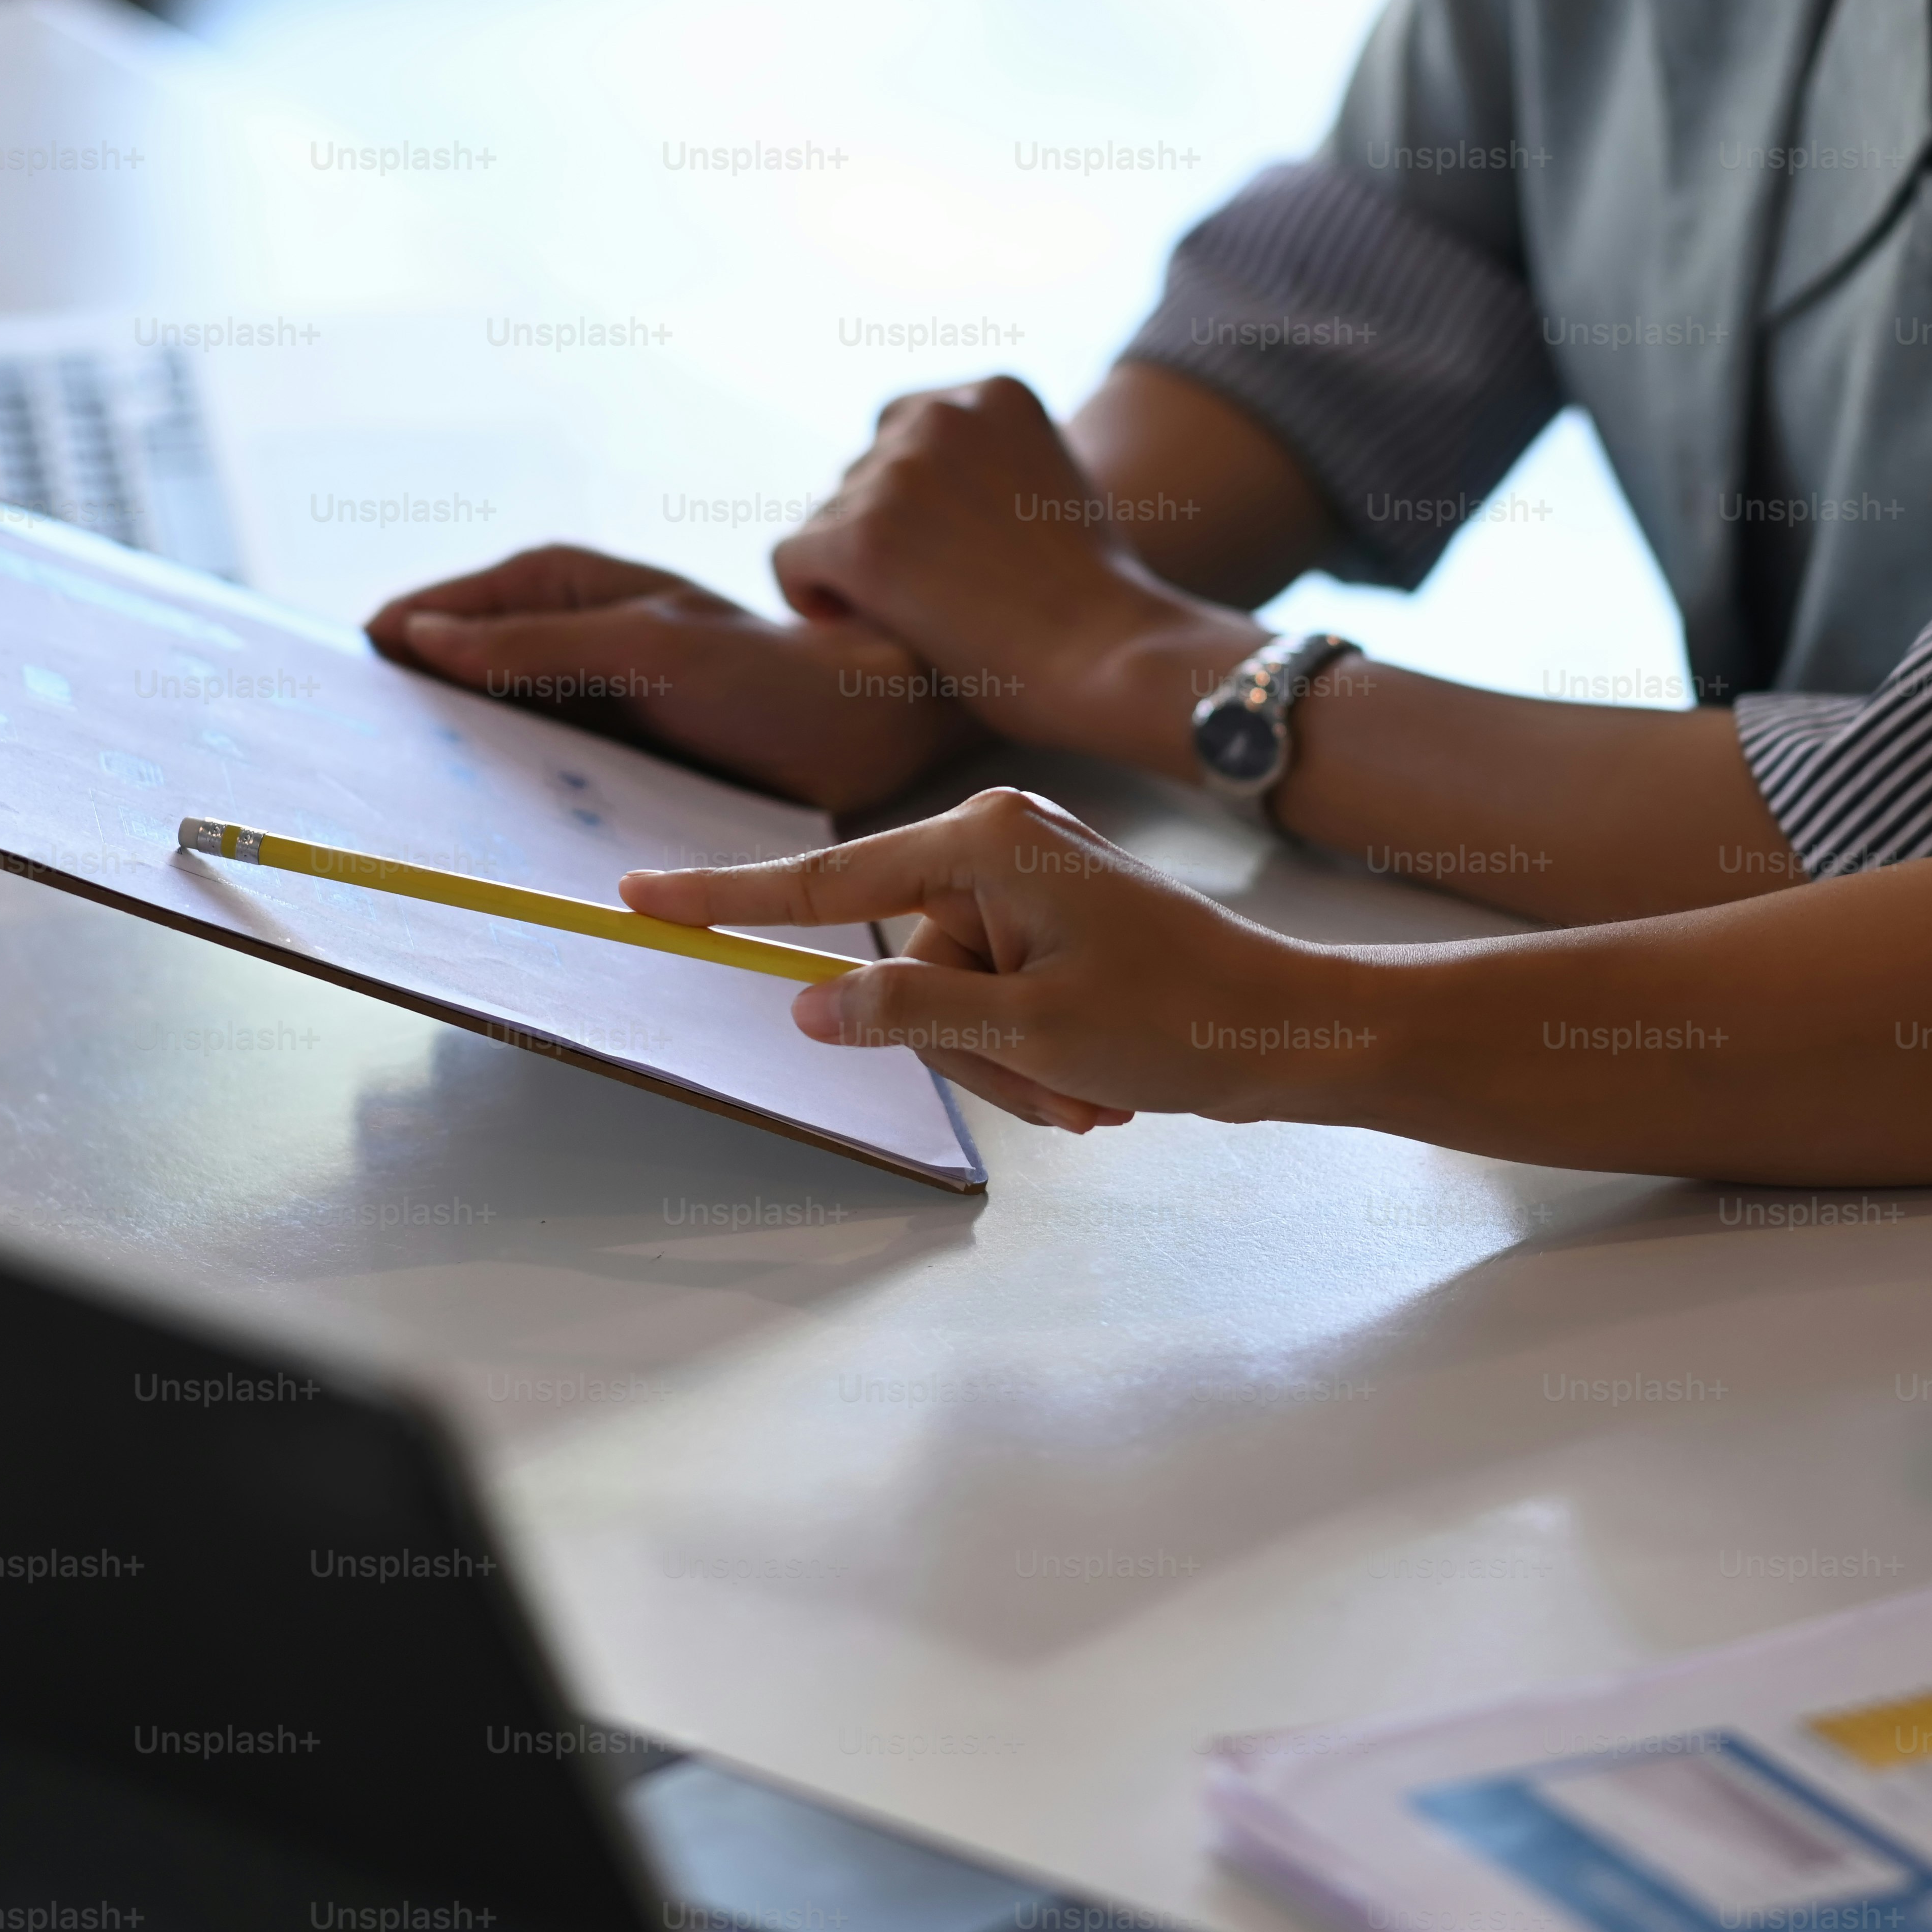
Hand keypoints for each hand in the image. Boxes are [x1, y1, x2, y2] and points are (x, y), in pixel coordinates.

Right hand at [366, 545, 983, 813]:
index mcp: (568, 584)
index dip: (390, 638)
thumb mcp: (651, 649)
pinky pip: (537, 771)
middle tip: (348, 755)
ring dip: (452, 757)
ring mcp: (588, 698)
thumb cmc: (775, 676)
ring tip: (397, 800)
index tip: (331, 681)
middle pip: (457, 666)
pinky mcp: (614, 755)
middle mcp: (568, 636)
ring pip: (491, 723)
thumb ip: (540, 641)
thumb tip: (423, 635)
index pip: (446, 607)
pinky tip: (481, 832)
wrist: (872, 727)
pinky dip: (505, 794)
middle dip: (406, 704)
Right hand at [621, 788, 1363, 1132]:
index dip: (725, 897)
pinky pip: (995, 998)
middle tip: (1055, 1090)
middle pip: (901, 966)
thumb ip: (904, 1011)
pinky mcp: (1052, 915)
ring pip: (949, 999)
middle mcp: (998, 840)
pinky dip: (1034, 1053)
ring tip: (1089, 1091)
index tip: (639, 896)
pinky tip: (1099, 1078)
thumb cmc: (1180, 1020)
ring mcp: (1028, 877)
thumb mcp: (1026, 1031)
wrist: (1292, 1033)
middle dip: (966, 1049)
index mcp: (984, 841)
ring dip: (1008, 1066)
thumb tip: (811, 1006)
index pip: (822, 880)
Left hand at [774, 378, 1261, 767]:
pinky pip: (790, 561)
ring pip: (825, 520)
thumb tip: (925, 487)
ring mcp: (899, 474)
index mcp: (995, 392)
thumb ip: (992, 463)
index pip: (901, 426)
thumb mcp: (1055, 486)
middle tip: (934, 595)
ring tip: (920, 618)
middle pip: (859, 473)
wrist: (1112, 657)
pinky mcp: (862, 539)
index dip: (907, 497)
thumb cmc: (1095, 600)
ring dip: (853, 572)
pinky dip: (811, 597)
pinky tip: (856, 626)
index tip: (940, 551)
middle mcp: (942, 415)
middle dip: (880, 532)